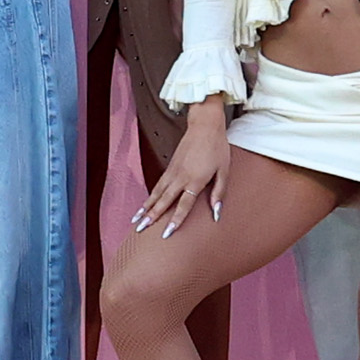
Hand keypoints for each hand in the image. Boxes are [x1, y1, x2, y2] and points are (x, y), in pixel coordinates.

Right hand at [134, 104, 229, 236]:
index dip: (175, 220)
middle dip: (151, 216)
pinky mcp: (170, 166)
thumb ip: (219, 192)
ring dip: (146, 207)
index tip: (167, 233)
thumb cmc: (217, 148)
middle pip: (163, 201)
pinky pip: (157, 185)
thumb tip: (217, 212)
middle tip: (140, 229)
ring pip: (156, 193)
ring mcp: (173, 171)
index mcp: (195, 180)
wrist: (204, 125)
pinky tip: (145, 204)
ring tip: (136, 219)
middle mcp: (180, 177)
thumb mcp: (224, 171)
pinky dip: (150, 196)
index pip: (183, 205)